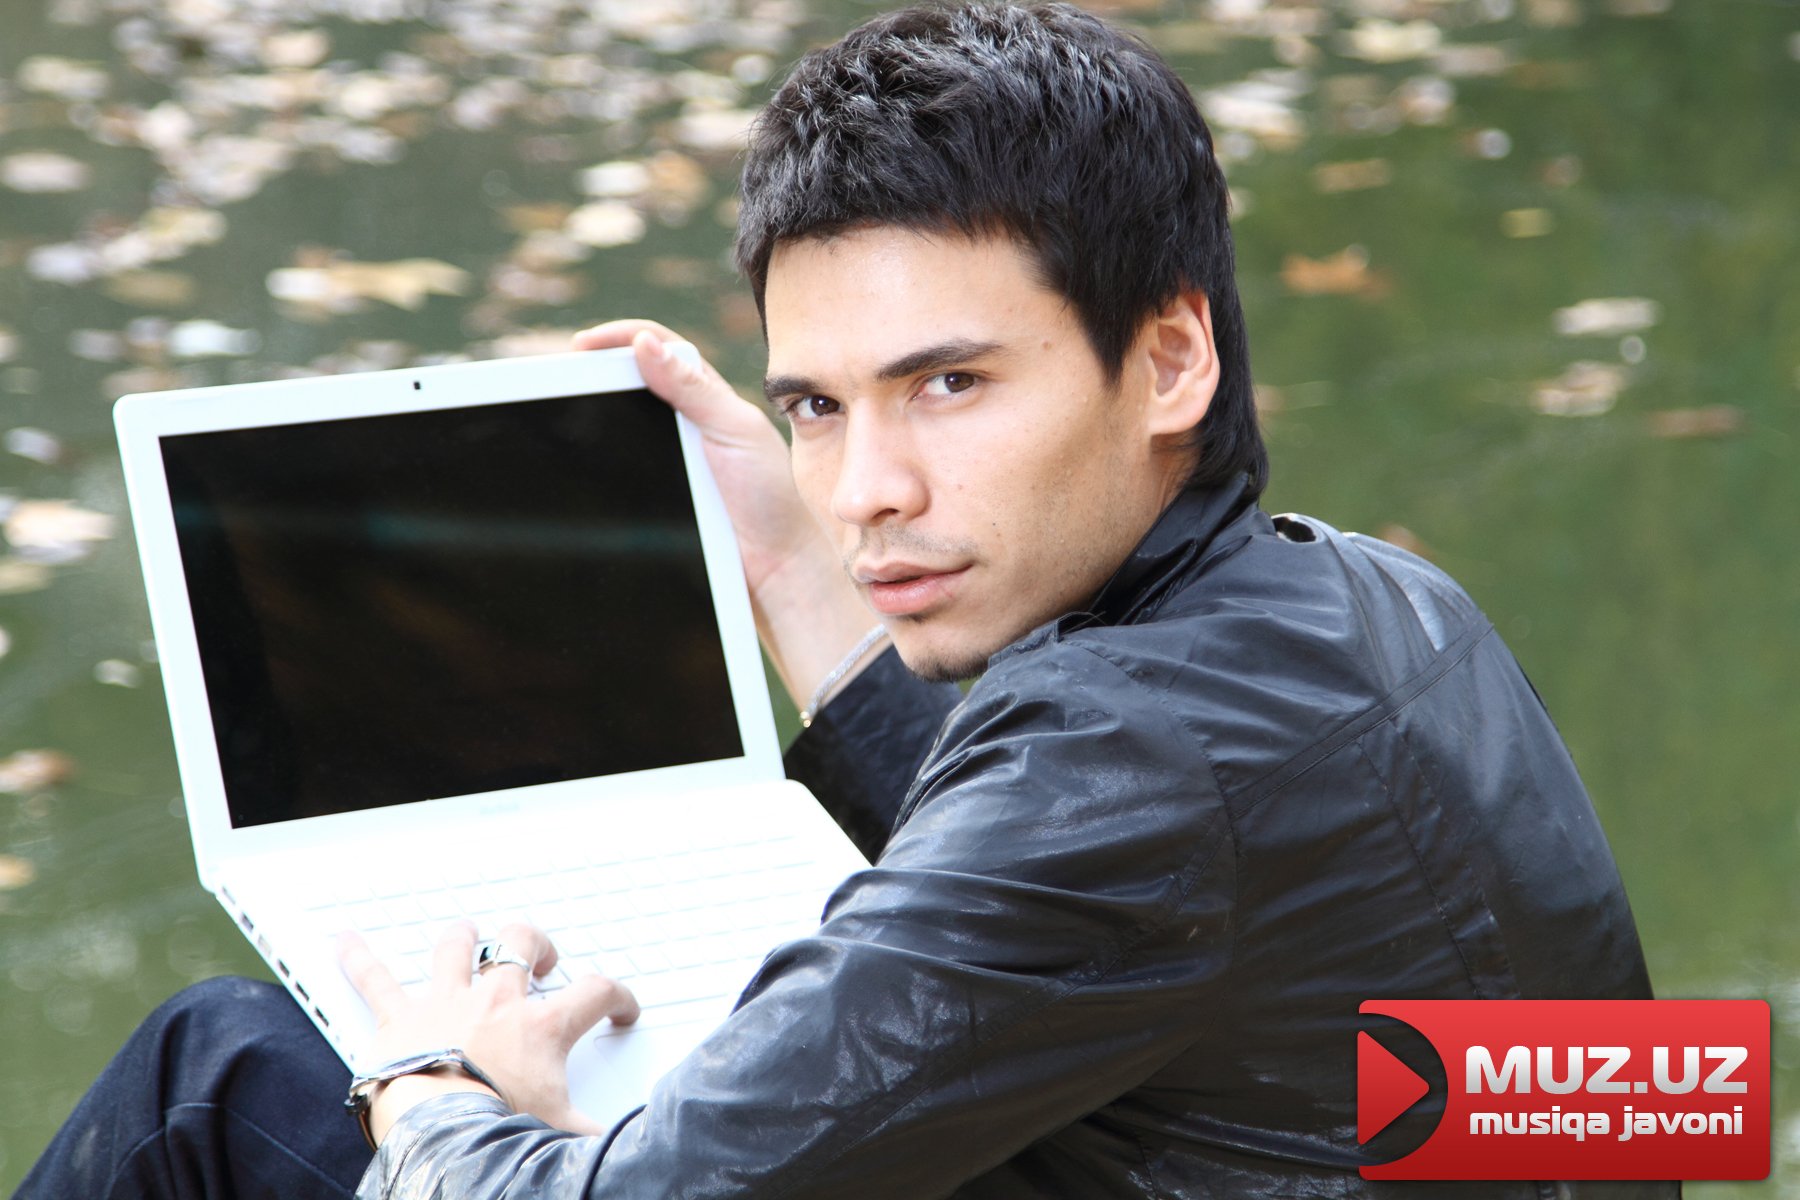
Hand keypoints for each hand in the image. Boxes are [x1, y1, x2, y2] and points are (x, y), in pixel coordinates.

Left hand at [339, 920, 638, 1142]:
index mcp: (541, 1026)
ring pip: (457, 946)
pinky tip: (345, 941)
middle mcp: (496, 1002)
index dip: (617, 996)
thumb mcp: (562, 1133)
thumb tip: (624, 1147)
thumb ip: (599, 1137)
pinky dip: (359, 959)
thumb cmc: (495, 1126)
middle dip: (535, 944)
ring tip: (468, 933)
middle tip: (541, 960)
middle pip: (522, 943)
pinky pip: (376, 979)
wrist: (436, 1131)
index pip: (597, 992)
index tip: (620, 1009)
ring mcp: (447, 1003)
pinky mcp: (401, 1018)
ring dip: (464, 937)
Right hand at [571, 321, 822, 598]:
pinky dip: (596, 460)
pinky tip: (576, 460)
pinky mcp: (658, 490)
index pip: (659, 348)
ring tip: (558, 412)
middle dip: (593, 374)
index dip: (621, 338)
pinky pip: (617, 469)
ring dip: (590, 417)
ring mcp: (669, 455)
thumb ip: (693, 388)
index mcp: (706, 395)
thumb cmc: (767, 493)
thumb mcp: (734, 429)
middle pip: (630, 383)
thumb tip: (644, 344)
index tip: (584, 345)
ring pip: (619, 424)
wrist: (775, 562)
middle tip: (558, 377)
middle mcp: (684, 420)